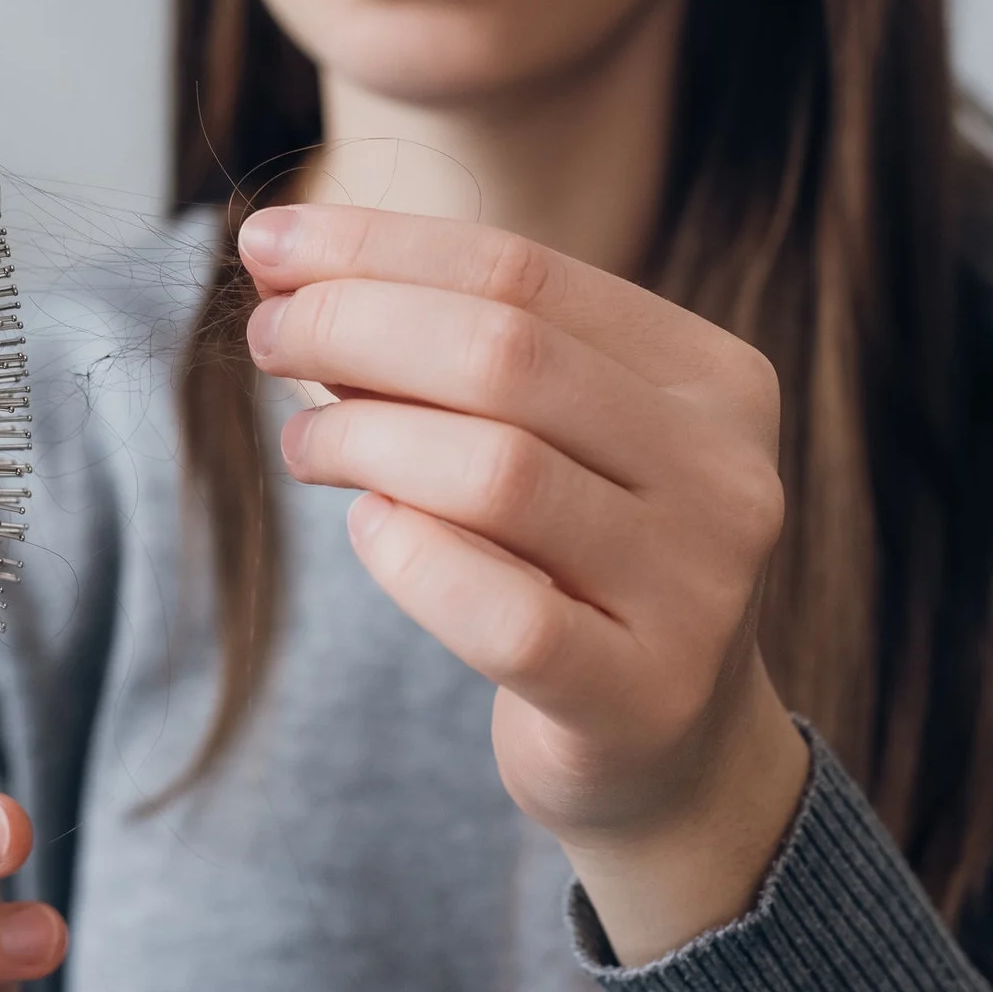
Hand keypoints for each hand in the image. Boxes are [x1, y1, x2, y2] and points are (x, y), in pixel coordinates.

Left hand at [240, 203, 809, 964]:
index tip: (266, 242)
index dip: (377, 247)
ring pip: (497, 473)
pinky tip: (371, 530)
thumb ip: (447, 353)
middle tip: (264, 336)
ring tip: (305, 447)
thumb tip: (291, 265)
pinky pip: (503, 613)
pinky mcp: (643, 698)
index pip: (523, 270)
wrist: (674, 748)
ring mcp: (698, 592)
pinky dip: (410, 557)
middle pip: (505, 355)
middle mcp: (727, 474)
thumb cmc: (577, 562)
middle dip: (354, 326)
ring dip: (363, 440)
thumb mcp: (542, 436)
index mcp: (713, 378)